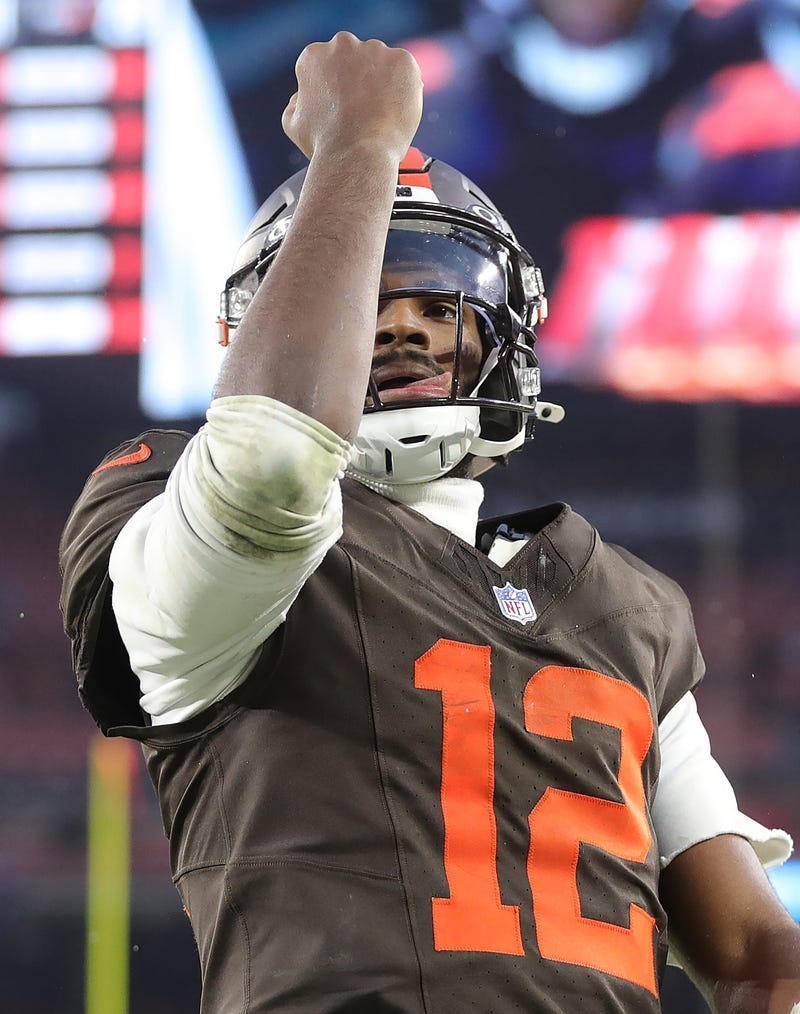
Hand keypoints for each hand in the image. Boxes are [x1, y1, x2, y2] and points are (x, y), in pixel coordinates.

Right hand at [281, 32, 422, 163]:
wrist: (357, 156)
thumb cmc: (325, 146)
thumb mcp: (294, 124)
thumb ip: (296, 103)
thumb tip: (300, 96)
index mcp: (314, 56)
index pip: (330, 66)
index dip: (339, 90)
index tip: (344, 108)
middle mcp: (342, 45)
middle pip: (357, 60)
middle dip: (362, 82)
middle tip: (365, 113)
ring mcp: (374, 50)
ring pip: (383, 65)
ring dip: (384, 84)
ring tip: (381, 117)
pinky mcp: (402, 61)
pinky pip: (406, 72)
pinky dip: (405, 89)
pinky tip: (395, 112)